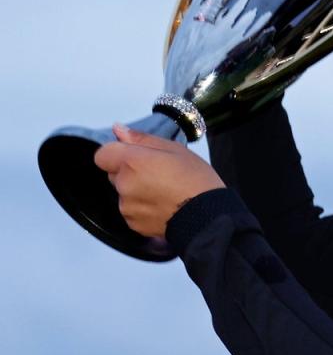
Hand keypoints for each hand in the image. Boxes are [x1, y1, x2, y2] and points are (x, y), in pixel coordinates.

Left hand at [94, 124, 225, 238]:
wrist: (208, 216)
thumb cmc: (196, 181)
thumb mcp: (175, 149)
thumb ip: (142, 139)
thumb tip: (120, 131)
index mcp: (132, 162)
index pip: (103, 154)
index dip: (117, 152)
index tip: (135, 155)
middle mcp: (124, 185)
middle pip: (114, 173)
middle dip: (130, 171)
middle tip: (159, 172)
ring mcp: (126, 207)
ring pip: (124, 192)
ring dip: (137, 190)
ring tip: (165, 191)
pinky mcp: (133, 223)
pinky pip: (131, 210)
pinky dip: (142, 207)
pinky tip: (163, 204)